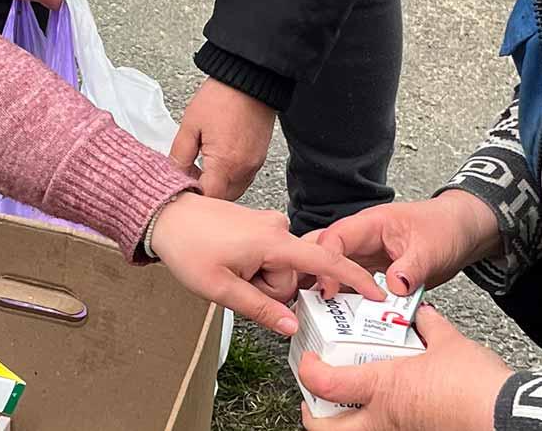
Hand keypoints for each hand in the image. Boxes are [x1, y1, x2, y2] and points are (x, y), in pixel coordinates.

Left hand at [151, 193, 384, 335]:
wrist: (165, 215)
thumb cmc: (187, 245)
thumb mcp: (221, 288)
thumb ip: (260, 309)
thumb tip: (291, 326)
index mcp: (273, 241)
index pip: (325, 261)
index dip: (353, 279)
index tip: (377, 293)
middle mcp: (277, 228)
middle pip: (293, 276)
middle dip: (269, 289)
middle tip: (235, 282)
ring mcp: (268, 225)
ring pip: (279, 268)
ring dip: (258, 278)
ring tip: (228, 269)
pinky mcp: (259, 225)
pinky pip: (269, 256)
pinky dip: (254, 266)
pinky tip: (230, 261)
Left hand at [171, 78, 275, 200]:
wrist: (250, 79)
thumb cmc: (221, 97)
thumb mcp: (190, 125)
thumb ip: (179, 155)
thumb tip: (174, 174)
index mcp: (225, 163)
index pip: (209, 198)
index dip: (193, 197)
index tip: (181, 189)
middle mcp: (243, 169)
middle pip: (222, 199)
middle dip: (204, 194)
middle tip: (187, 180)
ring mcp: (254, 165)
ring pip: (233, 191)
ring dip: (217, 187)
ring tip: (200, 170)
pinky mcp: (259, 158)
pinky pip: (242, 179)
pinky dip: (228, 178)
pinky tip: (216, 164)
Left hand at [299, 304, 512, 430]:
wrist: (507, 417)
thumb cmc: (477, 386)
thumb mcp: (448, 344)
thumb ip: (428, 326)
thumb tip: (422, 315)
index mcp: (382, 387)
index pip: (323, 383)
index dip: (307, 370)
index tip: (309, 359)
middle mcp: (384, 417)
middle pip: (324, 430)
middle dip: (312, 416)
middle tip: (314, 398)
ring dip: (344, 421)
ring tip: (347, 403)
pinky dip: (377, 421)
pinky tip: (388, 406)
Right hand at [309, 190, 500, 297]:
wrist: (462, 231)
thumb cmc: (445, 227)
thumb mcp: (431, 248)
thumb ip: (412, 268)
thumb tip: (394, 288)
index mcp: (369, 224)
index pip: (334, 238)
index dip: (328, 263)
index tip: (331, 289)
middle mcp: (360, 239)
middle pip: (324, 253)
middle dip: (315, 275)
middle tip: (315, 301)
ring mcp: (364, 257)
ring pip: (335, 272)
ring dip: (330, 290)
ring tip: (324, 313)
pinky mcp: (372, 273)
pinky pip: (353, 286)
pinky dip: (348, 301)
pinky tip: (348, 317)